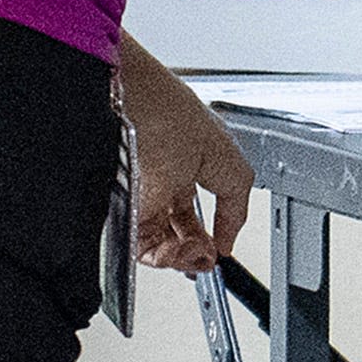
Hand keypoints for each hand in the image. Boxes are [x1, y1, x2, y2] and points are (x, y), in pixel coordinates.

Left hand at [117, 35, 254, 274]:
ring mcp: (143, 197)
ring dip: (181, 257)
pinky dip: (163, 257)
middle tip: (205, 257)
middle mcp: (163, 182)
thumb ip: (236, 204)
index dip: (211, 232)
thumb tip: (227, 241)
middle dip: (196, 249)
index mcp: (188, 166)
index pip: (195, 212)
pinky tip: (179, 252)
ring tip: (194, 254)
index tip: (219, 247)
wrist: (132, 104)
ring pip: (160, 242)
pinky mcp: (124, 209)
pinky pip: (142, 245)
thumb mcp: (227, 162)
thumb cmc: (172, 115)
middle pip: (177, 230)